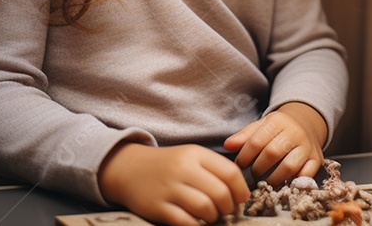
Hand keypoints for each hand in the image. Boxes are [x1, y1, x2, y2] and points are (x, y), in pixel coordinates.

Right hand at [97, 142, 248, 225]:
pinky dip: (197, 225)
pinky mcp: (157, 207)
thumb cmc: (168, 165)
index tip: (241, 199)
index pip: (230, 172)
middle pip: (220, 192)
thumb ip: (215, 168)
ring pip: (205, 208)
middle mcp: (183, 169)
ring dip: (214, 217)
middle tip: (228, 211)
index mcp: (195, 153)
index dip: (241, 190)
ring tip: (213, 216)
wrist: (129, 169)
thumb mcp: (191, 156)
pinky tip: (197, 222)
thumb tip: (240, 191)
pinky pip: (185, 222)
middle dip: (229, 207)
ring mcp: (169, 188)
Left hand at [223, 102, 326, 184]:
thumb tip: (227, 145)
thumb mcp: (261, 126)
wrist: (306, 124)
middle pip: (272, 153)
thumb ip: (244, 136)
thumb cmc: (278, 129)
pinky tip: (284, 184)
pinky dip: (295, 183)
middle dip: (258, 168)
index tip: (239, 165)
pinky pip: (307, 174)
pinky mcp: (316, 159)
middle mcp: (295, 132)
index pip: (257, 141)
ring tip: (266, 181)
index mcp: (278, 121)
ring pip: (289, 166)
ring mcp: (307, 146)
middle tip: (253, 174)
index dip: (244, 156)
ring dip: (273, 178)